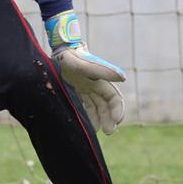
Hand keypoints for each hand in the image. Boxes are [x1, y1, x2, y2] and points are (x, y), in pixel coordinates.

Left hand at [45, 11, 125, 134]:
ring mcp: (87, 87)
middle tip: (109, 132)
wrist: (59, 51)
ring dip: (99, 119)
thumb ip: (102, 71)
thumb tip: (123, 78)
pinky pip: (86, 105)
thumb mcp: (86, 64)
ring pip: (97, 107)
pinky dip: (89, 115)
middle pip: (106, 105)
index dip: (117, 110)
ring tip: (98, 131)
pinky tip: (89, 125)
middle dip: (109, 118)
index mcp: (102, 80)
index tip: (116, 121)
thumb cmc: (72, 57)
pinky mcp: (77, 89)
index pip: (114, 98)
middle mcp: (96, 85)